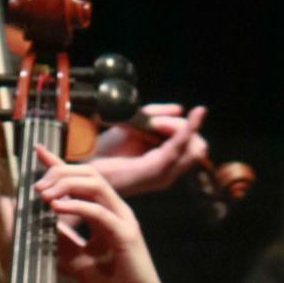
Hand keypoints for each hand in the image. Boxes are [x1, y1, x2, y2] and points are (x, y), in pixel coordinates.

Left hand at [35, 146, 167, 282]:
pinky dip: (76, 206)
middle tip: (36, 187)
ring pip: (95, 184)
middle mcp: (115, 210)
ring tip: (43, 195)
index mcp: (105, 212)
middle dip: (59, 173)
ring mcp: (123, 219)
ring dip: (66, 184)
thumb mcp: (75, 258)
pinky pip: (99, 212)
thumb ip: (59, 239)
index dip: (58, 162)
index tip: (36, 151)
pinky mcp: (126, 235)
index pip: (81, 179)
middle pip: (88, 174)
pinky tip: (56, 208)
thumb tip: (32, 222)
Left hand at [90, 103, 209, 196]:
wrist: (86, 166)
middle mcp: (169, 172)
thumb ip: (156, 115)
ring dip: (174, 127)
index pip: (193, 144)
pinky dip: (182, 130)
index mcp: (165, 163)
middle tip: (155, 122)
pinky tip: (177, 118)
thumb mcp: (135, 126)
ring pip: (191, 146)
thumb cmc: (107, 150)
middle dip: (183, 128)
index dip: (189, 127)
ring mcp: (164, 174)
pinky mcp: (155, 170)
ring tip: (151, 124)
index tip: (189, 112)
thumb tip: (180, 108)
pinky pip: (177, 148)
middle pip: (197, 146)